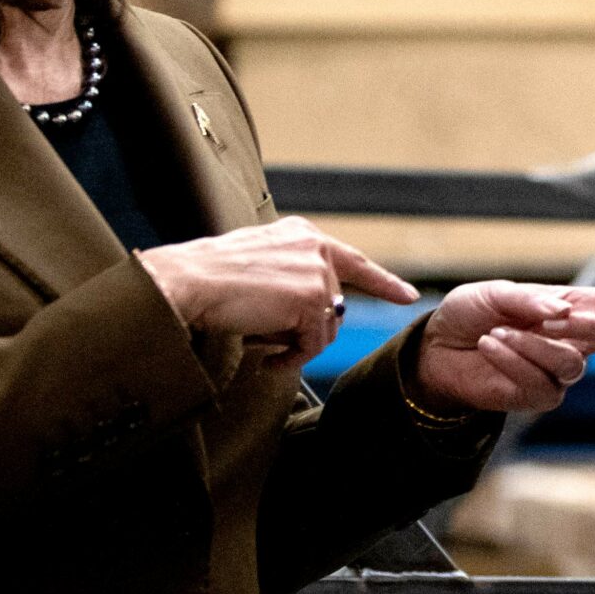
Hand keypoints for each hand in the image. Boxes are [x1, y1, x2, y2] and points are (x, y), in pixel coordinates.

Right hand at [135, 217, 416, 370]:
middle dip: (309, 332)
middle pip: (334, 308)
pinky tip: (267, 357)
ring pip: (325, 329)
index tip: (407, 296)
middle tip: (274, 343)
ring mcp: (316, 272)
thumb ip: (292, 278)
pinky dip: (291, 357)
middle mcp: (315, 248)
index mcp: (302, 236)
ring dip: (296, 346)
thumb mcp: (259, 265)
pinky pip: (313, 343)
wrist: (187, 281)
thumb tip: (316, 316)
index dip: (383, 282)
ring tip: (266, 348)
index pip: (353, 261)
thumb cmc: (209, 278)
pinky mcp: (310, 298)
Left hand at [416, 279, 594, 416]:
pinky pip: (540, 381)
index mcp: (581, 305)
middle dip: (589, 325)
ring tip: (498, 333)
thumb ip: (528, 300)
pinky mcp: (541, 396)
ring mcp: (564, 372)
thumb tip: (561, 313)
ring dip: (533, 345)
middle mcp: (581, 339)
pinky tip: (492, 348)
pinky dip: (513, 359)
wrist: (440, 352)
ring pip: (574, 362)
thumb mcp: (494, 293)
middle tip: (551, 318)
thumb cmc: (472, 313)